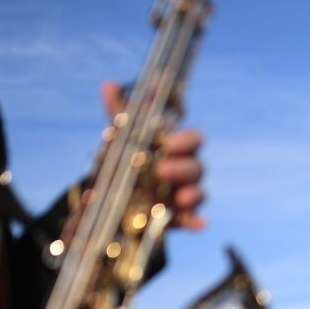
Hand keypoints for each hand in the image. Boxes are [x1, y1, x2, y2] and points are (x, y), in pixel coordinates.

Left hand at [101, 81, 205, 229]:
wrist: (117, 198)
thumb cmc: (127, 162)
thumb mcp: (120, 138)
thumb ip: (119, 114)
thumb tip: (109, 84)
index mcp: (176, 148)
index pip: (191, 137)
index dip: (185, 136)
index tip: (169, 137)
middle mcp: (185, 169)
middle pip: (197, 162)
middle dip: (183, 163)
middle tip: (163, 163)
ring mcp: (184, 194)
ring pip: (200, 190)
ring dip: (193, 192)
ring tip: (180, 196)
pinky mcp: (180, 218)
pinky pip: (193, 220)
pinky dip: (197, 222)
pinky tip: (198, 224)